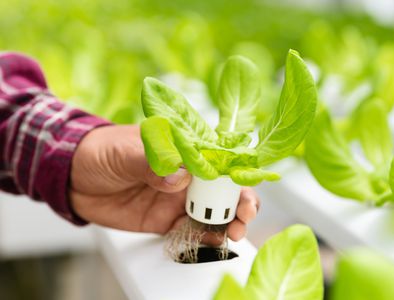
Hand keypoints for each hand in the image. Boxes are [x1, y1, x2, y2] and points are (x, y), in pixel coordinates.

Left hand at [69, 125, 259, 242]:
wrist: (73, 177)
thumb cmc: (101, 152)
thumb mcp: (126, 151)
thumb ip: (153, 162)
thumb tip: (179, 177)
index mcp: (181, 149)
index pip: (217, 158)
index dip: (236, 172)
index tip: (243, 188)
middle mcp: (185, 174)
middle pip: (221, 187)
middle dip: (239, 201)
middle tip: (243, 215)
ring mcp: (176, 198)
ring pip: (211, 210)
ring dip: (227, 222)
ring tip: (234, 232)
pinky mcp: (164, 219)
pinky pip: (190, 229)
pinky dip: (205, 236)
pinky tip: (213, 240)